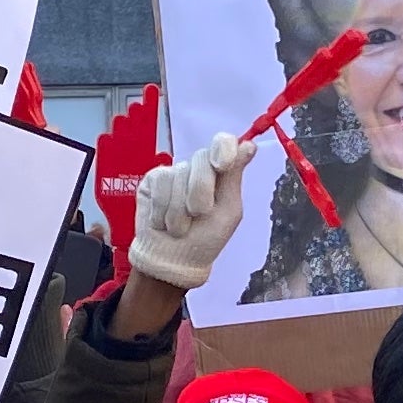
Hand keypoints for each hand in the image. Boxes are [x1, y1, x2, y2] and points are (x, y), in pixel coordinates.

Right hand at [122, 133, 250, 314]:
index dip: (223, 148)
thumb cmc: (206, 239)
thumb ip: (234, 178)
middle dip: (201, 191)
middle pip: (201, 159)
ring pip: (178, 174)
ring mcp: (174, 172)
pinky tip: (162, 220)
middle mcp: (198, 168)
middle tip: (198, 214)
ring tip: (180, 225)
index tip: (222, 165)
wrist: (173, 260)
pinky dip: (163, 207)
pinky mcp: (152, 180)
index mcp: (221, 173)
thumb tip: (250, 145)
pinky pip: (159, 182)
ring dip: (180, 208)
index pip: (223, 142)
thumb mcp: (228, 212)